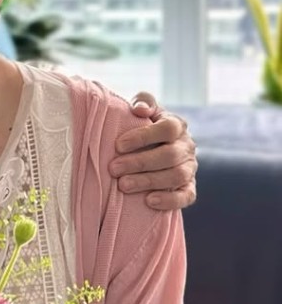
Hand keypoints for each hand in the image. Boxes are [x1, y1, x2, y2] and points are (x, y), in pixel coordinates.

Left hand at [108, 91, 197, 210]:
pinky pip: (186, 196)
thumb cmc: (141, 128)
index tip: (118, 145)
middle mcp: (187, 146)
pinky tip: (148, 201)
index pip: (168, 128)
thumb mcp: (142, 111)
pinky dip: (169, 200)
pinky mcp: (190, 188)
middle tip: (113, 169)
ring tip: (123, 185)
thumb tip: (139, 109)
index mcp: (177, 125)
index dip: (144, 136)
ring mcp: (190, 168)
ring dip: (149, 181)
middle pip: (170, 155)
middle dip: (140, 163)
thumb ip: (142, 102)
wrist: (152, 150)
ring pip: (177, 176)